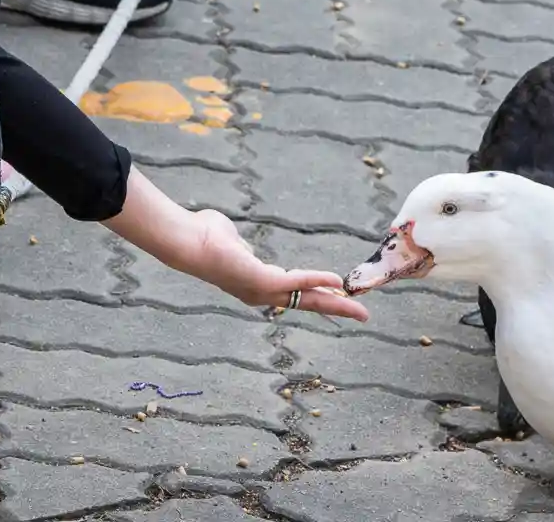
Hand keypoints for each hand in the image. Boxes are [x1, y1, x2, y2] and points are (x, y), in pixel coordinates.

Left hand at [187, 209, 368, 321]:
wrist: (190, 240)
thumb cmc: (206, 236)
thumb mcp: (233, 243)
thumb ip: (242, 248)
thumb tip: (239, 246)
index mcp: (257, 286)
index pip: (295, 294)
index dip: (319, 294)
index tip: (339, 295)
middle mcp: (261, 294)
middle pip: (307, 304)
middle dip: (336, 309)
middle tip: (363, 317)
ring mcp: (263, 290)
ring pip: (307, 299)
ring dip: (336, 303)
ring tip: (359, 310)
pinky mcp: (263, 281)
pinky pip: (297, 281)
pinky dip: (318, 280)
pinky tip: (338, 282)